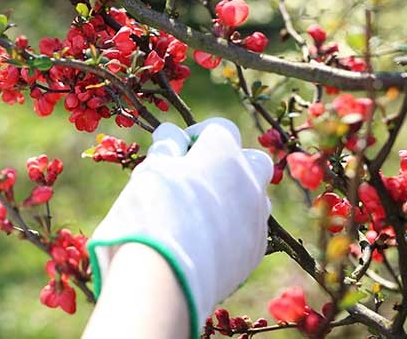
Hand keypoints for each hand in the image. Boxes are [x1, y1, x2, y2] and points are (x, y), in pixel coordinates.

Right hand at [87, 118, 272, 337]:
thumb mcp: (150, 170)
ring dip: (235, 195)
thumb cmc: (150, 213)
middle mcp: (248, 182)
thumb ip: (166, 148)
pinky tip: (205, 240)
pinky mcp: (254, 252)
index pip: (219, 129)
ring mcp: (255, 218)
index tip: (177, 151)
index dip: (197, 136)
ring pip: (255, 195)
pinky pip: (250, 229)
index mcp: (222, 154)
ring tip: (201, 211)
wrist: (164, 276)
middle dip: (229, 162)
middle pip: (251, 160)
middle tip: (196, 178)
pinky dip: (234, 228)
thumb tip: (172, 136)